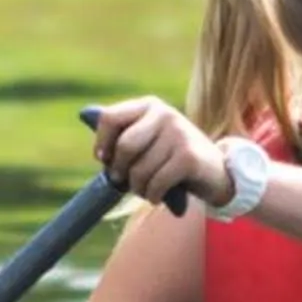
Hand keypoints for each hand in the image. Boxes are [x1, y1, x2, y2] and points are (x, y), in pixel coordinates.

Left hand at [88, 97, 224, 212]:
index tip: (104, 160)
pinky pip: (156, 182)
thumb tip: (84, 114)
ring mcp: (179, 133)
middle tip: (125, 181)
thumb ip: (121, 131)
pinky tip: (158, 196)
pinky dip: (152, 196)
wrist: (216, 172)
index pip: (110, 118)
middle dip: (120, 171)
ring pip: (140, 169)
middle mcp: (165, 114)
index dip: (102, 143)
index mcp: (149, 106)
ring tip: (146, 190)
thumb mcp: (148, 139)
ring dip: (138, 188)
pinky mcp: (189, 156)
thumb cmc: (171, 158)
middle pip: (124, 147)